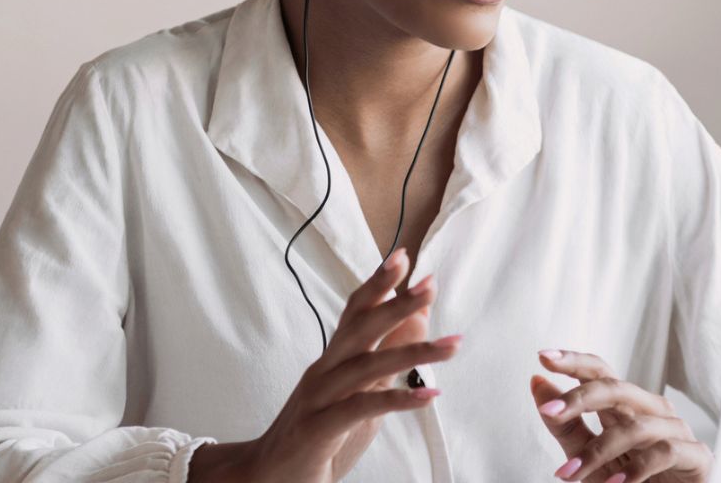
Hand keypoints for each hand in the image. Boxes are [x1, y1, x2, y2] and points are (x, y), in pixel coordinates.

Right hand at [189, 248, 459, 482]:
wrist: (267, 476)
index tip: (406, 259)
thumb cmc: (317, 435)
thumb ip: (385, 360)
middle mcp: (323, 372)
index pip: (355, 313)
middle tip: (429, 284)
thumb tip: (419, 322)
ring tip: (453, 345)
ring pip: (367, 367)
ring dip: (413, 353)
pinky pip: (361, 409)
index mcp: (332, 361)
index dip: (379, 286)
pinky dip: (396, 399)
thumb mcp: (358, 394)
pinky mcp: (318, 429)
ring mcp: (318, 399)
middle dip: (395, 304)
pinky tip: (429, 394)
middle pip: (359, 328)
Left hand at [528, 349, 711, 482]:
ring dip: (598, 452)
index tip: (544, 356)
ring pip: (636, 427)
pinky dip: (636, 470)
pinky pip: (664, 453)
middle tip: (549, 412)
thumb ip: (566, 425)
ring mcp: (676, 431)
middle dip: (580, 398)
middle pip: (617, 389)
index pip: (601, 373)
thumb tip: (537, 382)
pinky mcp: (696, 456)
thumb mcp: (589, 457)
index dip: (575, 361)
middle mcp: (652, 411)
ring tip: (570, 474)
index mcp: (626, 406)